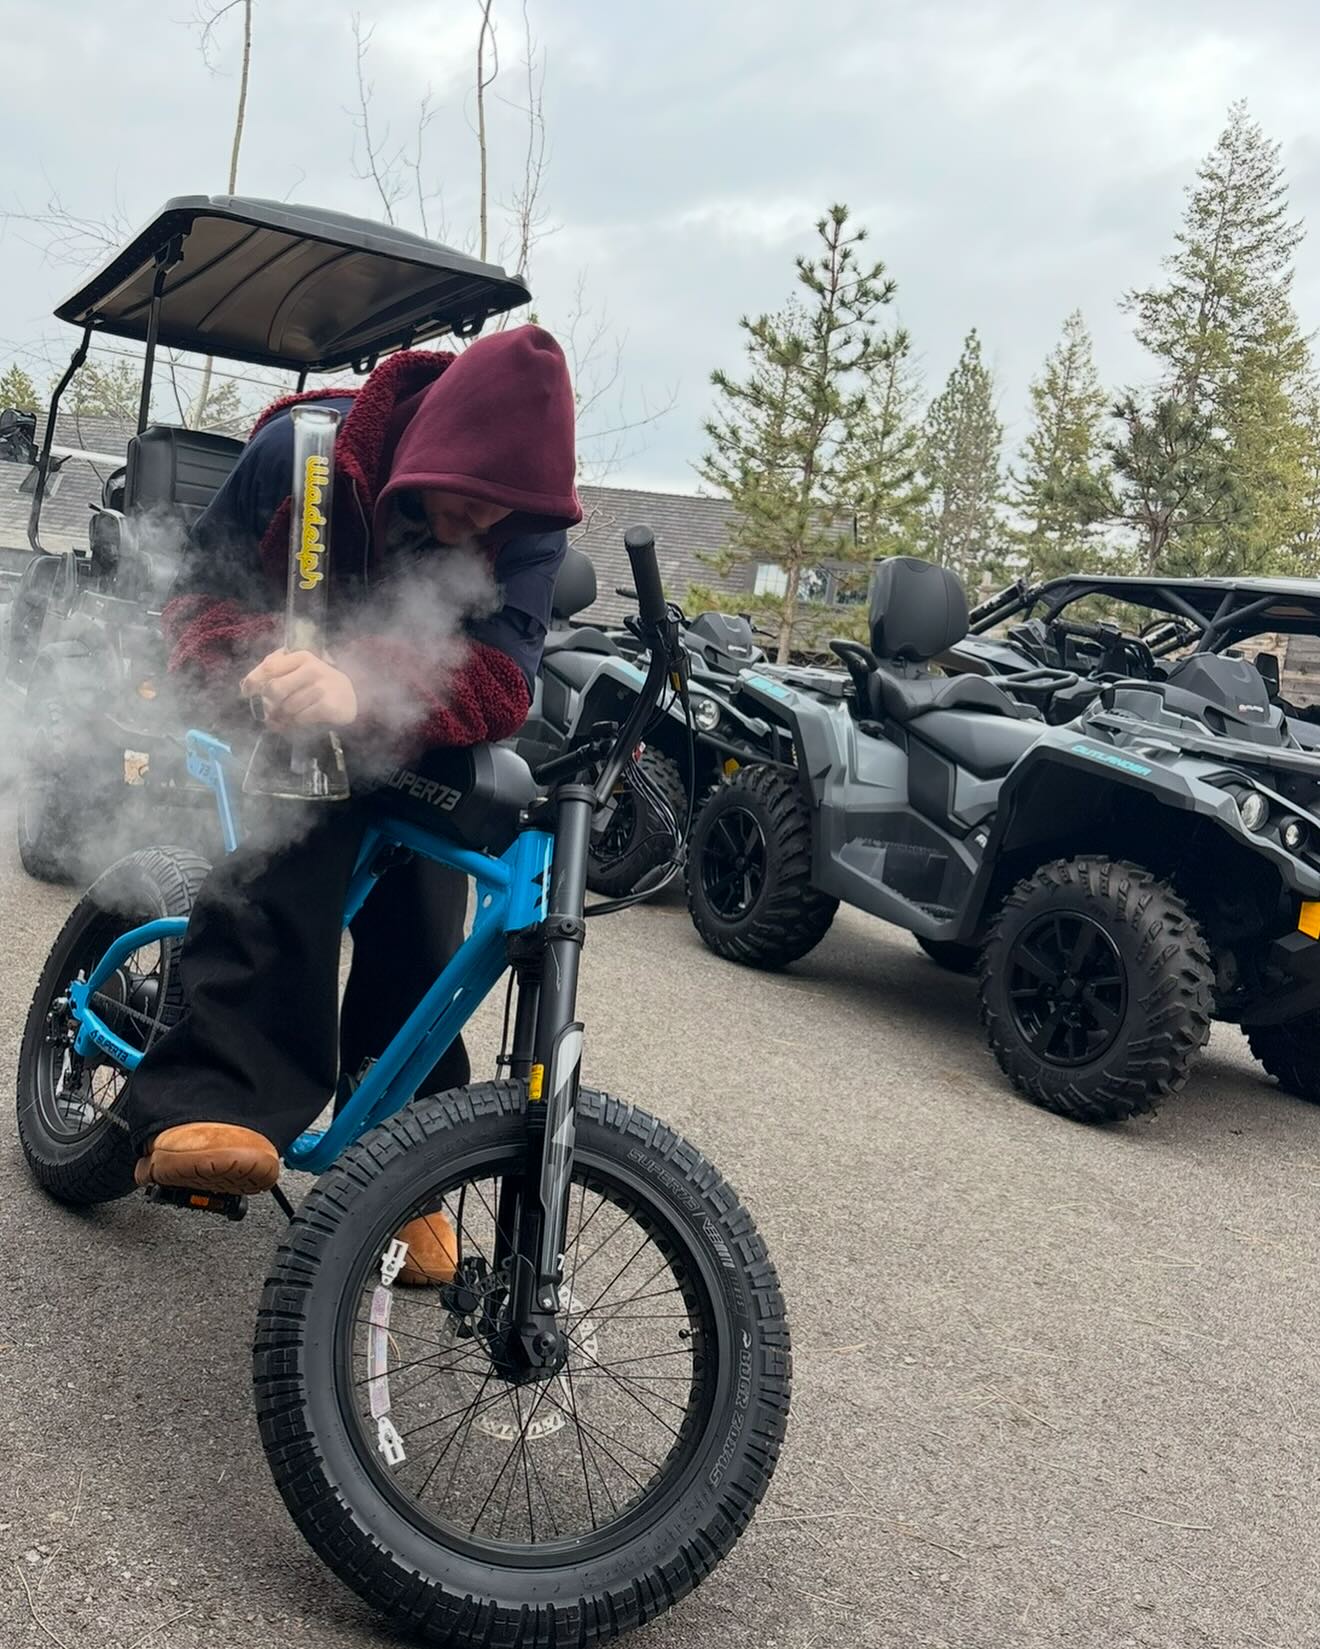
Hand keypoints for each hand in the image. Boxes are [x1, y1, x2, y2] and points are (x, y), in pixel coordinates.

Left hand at [240, 649, 358, 730]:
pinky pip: (300, 719)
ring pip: (287, 707)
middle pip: (274, 689)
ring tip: (287, 718)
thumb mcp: (298, 670)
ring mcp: (322, 687)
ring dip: (283, 717)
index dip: (253, 681)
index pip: (269, 667)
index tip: (246, 693)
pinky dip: (295, 724)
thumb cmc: (317, 683)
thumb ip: (274, 672)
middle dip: (270, 704)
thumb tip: (246, 685)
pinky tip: (299, 722)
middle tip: (272, 711)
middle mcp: (312, 669)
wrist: (350, 697)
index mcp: (301, 657)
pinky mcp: (328, 706)